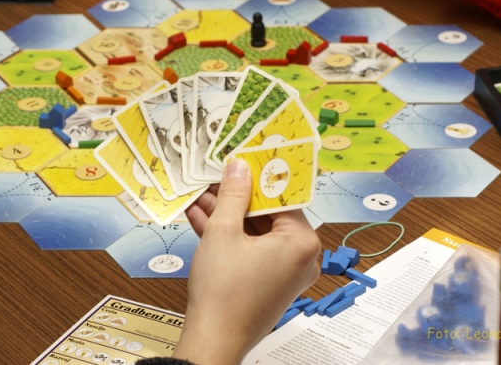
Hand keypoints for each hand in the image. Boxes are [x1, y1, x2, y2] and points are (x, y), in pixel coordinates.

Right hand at [173, 159, 320, 364]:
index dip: (256, 177)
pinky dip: (229, 237)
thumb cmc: (223, 290)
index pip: (281, 196)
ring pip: (255, 232)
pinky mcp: (268, 283)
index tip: (241, 160)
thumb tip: (239, 167)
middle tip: (214, 176)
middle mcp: (300, 257)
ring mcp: (285, 272)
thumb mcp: (223, 231)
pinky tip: (200, 218)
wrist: (212, 340)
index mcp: (301, 241)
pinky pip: (250, 250)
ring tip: (199, 194)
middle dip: (236, 197)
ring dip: (227, 215)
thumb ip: (232, 195)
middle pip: (267, 214)